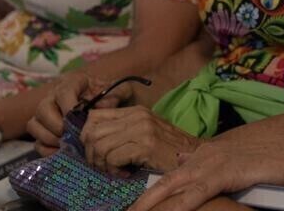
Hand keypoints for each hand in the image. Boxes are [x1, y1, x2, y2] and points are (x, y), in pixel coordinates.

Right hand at [27, 73, 128, 155]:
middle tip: (72, 135)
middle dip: (56, 125)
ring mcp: (46, 114)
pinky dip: (47, 150)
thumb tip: (103, 106)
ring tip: (68, 145)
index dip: (68, 106)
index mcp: (74, 83)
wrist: (113, 106)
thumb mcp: (121, 91)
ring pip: (34, 125)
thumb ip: (116, 95)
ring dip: (50, 138)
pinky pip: (36, 142)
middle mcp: (54, 96)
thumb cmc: (114, 96)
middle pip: (42, 109)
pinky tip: (63, 153)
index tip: (79, 118)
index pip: (64, 91)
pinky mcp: (44, 131)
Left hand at [82, 106, 199, 174]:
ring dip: (101, 164)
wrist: (196, 157)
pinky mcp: (146, 145)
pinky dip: (113, 170)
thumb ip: (123, 130)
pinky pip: (112, 157)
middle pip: (92, 131)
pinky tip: (124, 173)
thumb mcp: (145, 133)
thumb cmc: (168, 150)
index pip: (94, 116)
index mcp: (136, 111)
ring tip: (114, 170)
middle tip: (102, 165)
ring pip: (99, 145)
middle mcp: (139, 116)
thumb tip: (90, 137)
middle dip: (91, 153)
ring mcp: (143, 129)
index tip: (96, 152)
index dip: (87, 136)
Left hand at [129, 118, 283, 210]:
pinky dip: (170, 209)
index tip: (148, 196)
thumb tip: (230, 173)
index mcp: (217, 148)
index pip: (181, 167)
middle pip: (166, 180)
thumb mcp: (257, 154)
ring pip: (168, 188)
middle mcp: (208, 153)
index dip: (163, 184)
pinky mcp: (220, 175)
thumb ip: (237, 163)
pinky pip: (186, 199)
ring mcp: (212, 163)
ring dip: (147, 204)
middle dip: (145, 198)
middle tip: (128, 210)